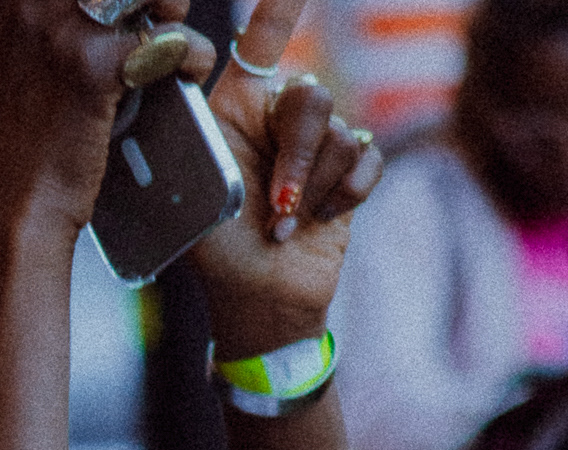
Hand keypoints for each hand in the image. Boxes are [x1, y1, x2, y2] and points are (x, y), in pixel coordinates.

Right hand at [0, 0, 214, 239]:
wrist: (14, 214)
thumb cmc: (11, 156)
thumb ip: (25, 34)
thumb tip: (44, 19)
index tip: (125, 5)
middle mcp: (29, 1)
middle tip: (161, 8)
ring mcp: (60, 29)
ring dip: (172, 4)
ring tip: (176, 30)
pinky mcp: (95, 68)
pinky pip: (169, 40)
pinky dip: (193, 55)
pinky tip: (193, 72)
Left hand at [188, 0, 380, 357]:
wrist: (259, 303)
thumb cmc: (220, 252)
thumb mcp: (201, 194)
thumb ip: (216, 143)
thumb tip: (230, 108)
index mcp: (236, 108)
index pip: (261, 41)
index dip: (281, 5)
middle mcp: (279, 118)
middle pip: (310, 98)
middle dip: (297, 156)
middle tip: (277, 205)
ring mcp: (319, 144)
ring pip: (339, 136)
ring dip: (312, 192)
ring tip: (285, 227)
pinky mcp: (351, 173)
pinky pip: (366, 160)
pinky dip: (341, 199)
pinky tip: (316, 224)